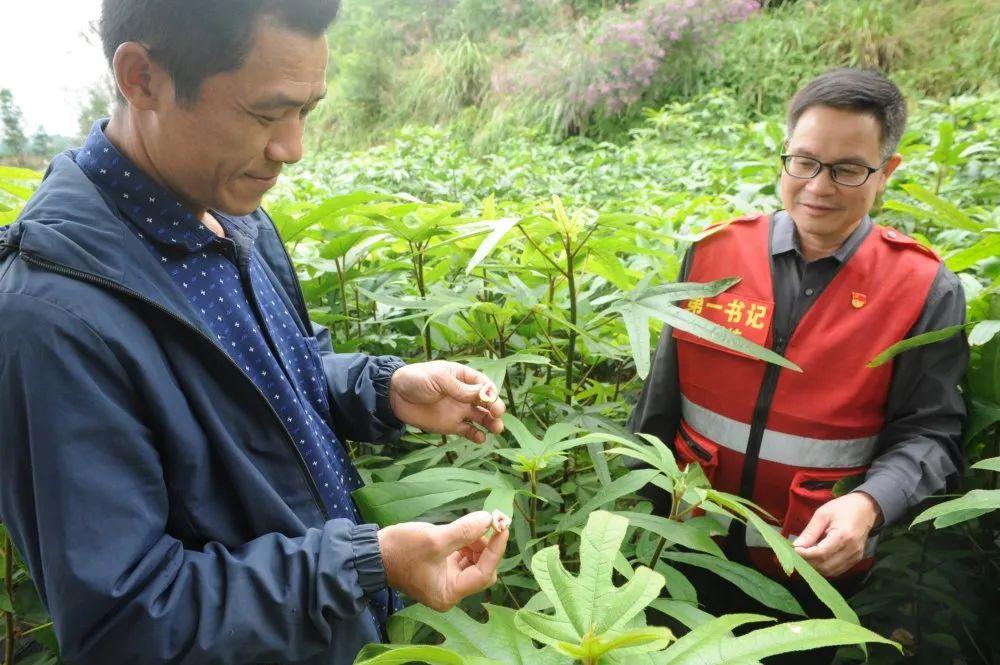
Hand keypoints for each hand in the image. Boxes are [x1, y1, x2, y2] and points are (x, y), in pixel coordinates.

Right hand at [377, 511, 509, 611]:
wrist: (373, 554)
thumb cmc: (401, 550)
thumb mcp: (434, 539)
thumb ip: (464, 531)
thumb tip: (488, 519)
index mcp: (449, 593)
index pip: (484, 573)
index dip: (496, 549)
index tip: (502, 526)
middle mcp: (450, 592)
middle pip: (482, 570)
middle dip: (486, 547)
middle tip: (483, 523)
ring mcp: (446, 582)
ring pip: (475, 563)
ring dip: (477, 543)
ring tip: (467, 527)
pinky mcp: (441, 570)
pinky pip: (464, 559)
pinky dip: (467, 544)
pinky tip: (461, 532)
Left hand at [388, 361, 505, 443]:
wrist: (395, 396)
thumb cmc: (416, 379)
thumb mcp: (438, 379)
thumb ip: (460, 389)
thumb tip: (485, 394)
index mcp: (463, 377)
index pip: (483, 384)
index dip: (490, 391)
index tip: (491, 398)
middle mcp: (464, 394)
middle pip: (486, 401)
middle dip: (495, 407)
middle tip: (498, 413)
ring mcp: (459, 410)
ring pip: (481, 417)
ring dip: (491, 422)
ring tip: (497, 429)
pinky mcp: (451, 425)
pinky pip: (468, 431)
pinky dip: (476, 435)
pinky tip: (481, 438)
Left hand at [793, 492, 882, 577]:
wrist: (866, 509)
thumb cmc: (843, 508)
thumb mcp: (822, 514)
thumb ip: (810, 532)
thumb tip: (796, 546)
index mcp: (844, 536)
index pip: (821, 553)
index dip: (805, 555)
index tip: (793, 550)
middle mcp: (851, 550)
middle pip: (825, 566)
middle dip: (808, 562)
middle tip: (796, 554)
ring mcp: (855, 557)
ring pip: (831, 571)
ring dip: (815, 567)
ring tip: (804, 557)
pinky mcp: (855, 560)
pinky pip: (837, 570)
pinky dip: (824, 568)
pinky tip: (815, 559)